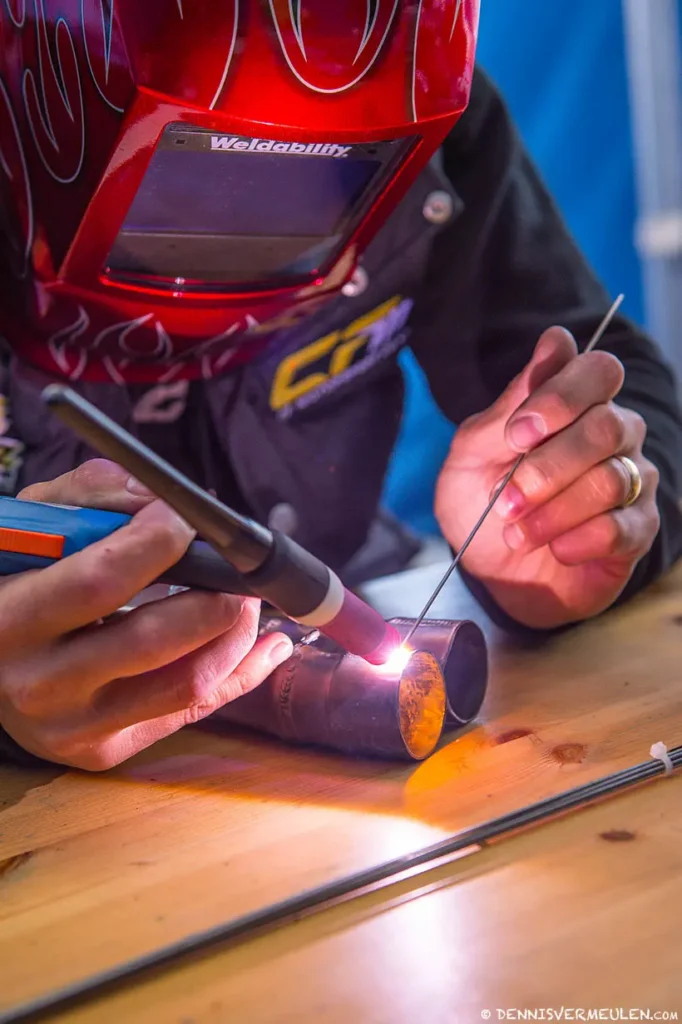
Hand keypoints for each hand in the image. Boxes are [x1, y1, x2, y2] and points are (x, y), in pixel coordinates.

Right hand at [0, 459, 292, 769]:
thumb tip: (166, 500)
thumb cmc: (14, 580)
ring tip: (249, 599)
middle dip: (215, 595)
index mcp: (12, 620)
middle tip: (237, 568)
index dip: (157, 543)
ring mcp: (75, 728)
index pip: (100, 580)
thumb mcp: (34, 526)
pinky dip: (242, 674)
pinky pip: (192, 711)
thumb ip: (93, 496)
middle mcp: (41, 684)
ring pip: (187, 683)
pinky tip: (270, 646)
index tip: (185, 519)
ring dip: (237, 635)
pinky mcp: (104, 751)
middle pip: (155, 639)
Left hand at [435, 327, 660, 628]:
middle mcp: (614, 433)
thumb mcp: (471, 454)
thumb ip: (509, 406)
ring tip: (516, 531)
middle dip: (547, 467)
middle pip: (607, 426)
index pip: (598, 371)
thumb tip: (556, 341)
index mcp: (574, 403)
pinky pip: (622, 527)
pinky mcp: (637, 530)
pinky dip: (579, 540)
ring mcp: (631, 480)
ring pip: (611, 479)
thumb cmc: (480, 499)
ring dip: (554, 510)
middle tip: (505, 499)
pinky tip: (554, 549)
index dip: (561, 397)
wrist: (486, 567)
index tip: (516, 434)